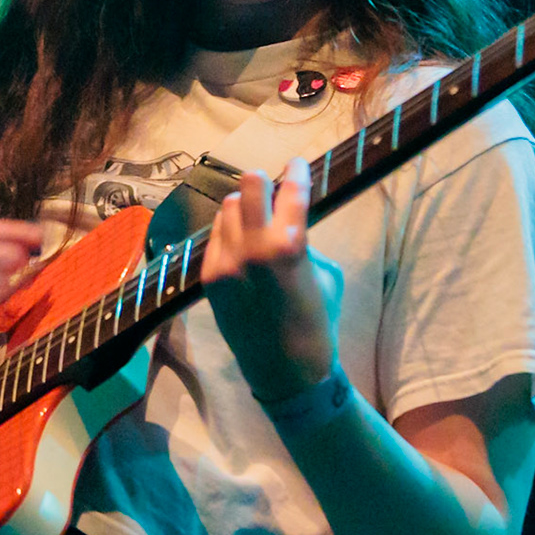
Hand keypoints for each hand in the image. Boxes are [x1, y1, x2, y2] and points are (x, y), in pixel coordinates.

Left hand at [201, 159, 343, 401]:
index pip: (291, 188)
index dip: (296, 170)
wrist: (287, 370)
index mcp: (290, 244)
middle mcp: (253, 247)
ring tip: (256, 220)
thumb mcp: (324, 273)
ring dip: (245, 208)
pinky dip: (230, 233)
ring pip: (229, 207)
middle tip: (273, 189)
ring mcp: (226, 261)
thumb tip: (287, 216)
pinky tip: (242, 244)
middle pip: (249, 184)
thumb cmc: (317, 321)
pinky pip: (216, 236)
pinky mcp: (210, 277)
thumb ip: (301, 239)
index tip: (297, 164)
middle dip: (264, 182)